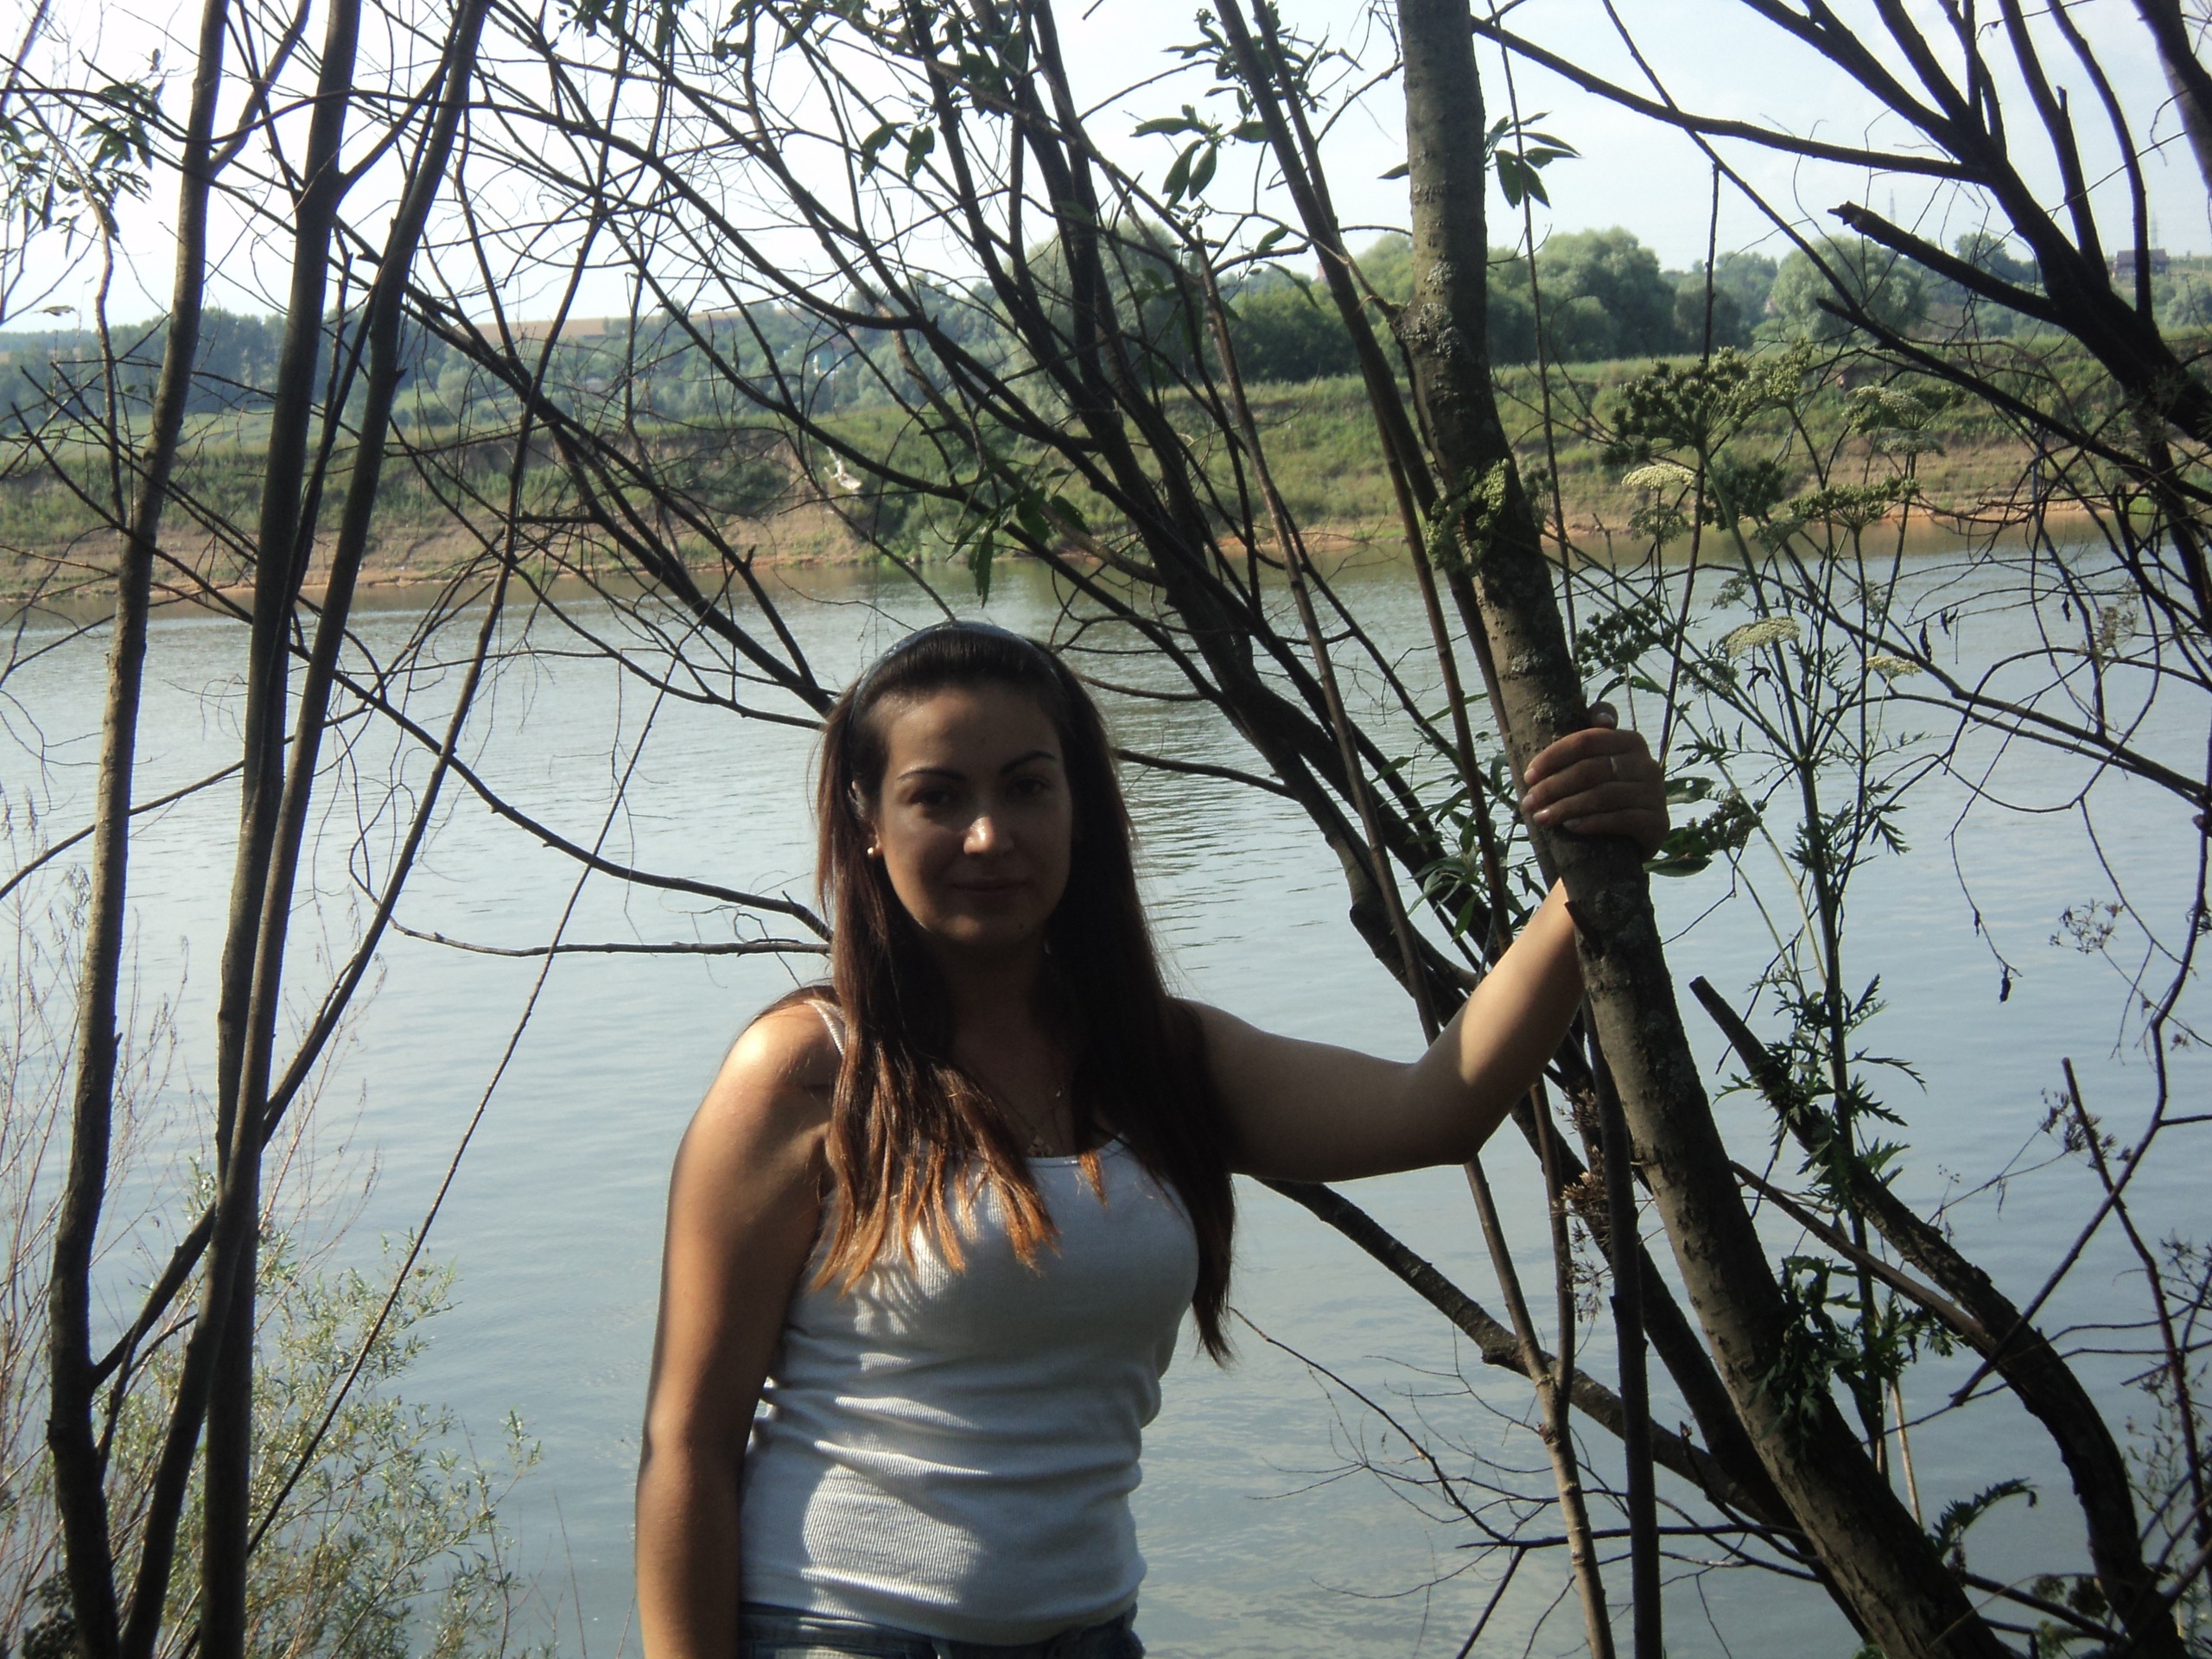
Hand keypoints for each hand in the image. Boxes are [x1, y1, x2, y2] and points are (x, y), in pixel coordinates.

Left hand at [1518, 704, 1668, 857]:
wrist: (1637, 838)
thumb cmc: (1608, 794)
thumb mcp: (1600, 763)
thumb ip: (1593, 739)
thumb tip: (1602, 718)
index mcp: (1630, 741)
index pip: (1586, 740)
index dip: (1554, 756)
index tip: (1528, 775)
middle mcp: (1647, 764)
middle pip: (1591, 769)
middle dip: (1553, 786)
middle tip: (1528, 802)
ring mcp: (1655, 793)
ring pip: (1602, 795)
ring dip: (1566, 807)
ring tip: (1541, 817)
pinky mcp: (1657, 821)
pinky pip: (1620, 819)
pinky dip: (1592, 822)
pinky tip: (1570, 827)